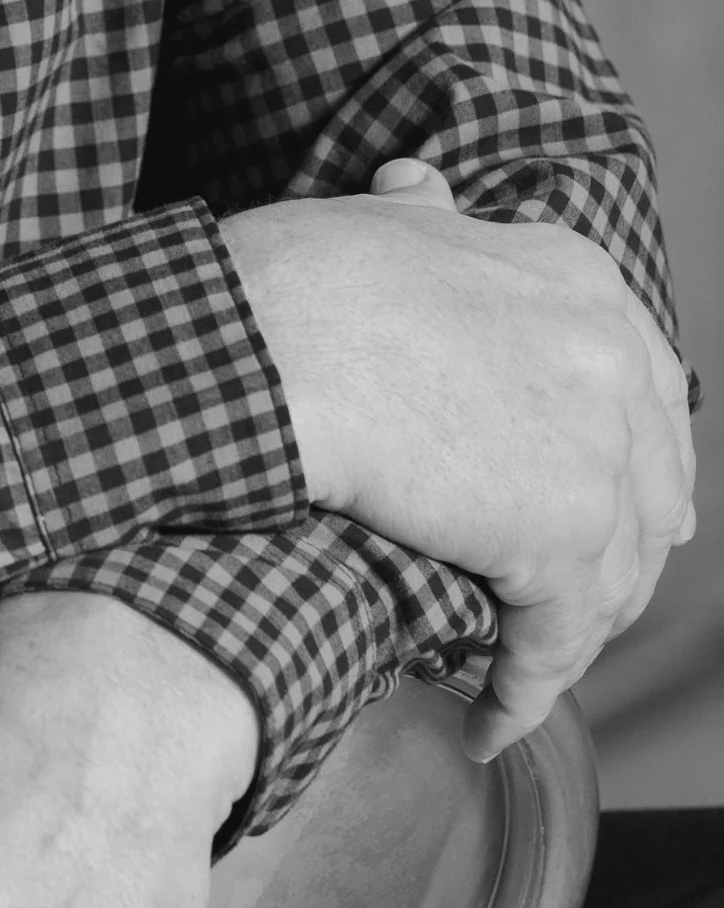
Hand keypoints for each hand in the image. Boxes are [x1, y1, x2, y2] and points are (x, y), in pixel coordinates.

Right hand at [224, 160, 695, 757]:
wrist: (259, 345)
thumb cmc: (292, 282)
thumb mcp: (379, 220)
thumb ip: (426, 210)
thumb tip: (424, 183)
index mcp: (578, 276)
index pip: (645, 386)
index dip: (630, 458)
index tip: (614, 509)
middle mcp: (612, 358)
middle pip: (648, 488)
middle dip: (616, 557)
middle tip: (573, 610)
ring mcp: (598, 450)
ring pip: (613, 577)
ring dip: (565, 639)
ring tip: (516, 675)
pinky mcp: (561, 539)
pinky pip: (558, 645)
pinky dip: (522, 696)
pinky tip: (485, 725)